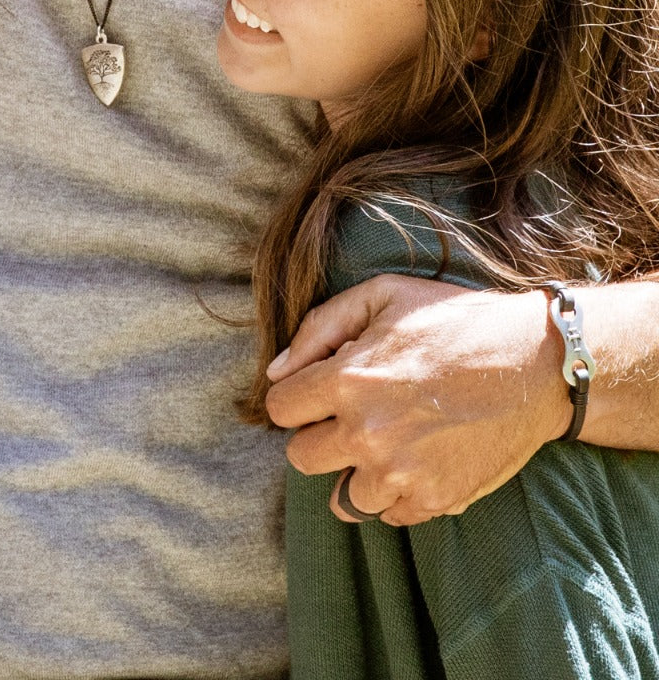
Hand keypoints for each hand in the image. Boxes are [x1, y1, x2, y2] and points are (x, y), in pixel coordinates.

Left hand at [265, 275, 569, 524]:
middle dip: (320, 434)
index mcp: (347, 381)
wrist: (537, 362)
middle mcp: (368, 434)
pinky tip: (414, 459)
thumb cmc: (455, 320)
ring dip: (356, 470)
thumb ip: (319, 328)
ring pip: (342, 496)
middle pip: (301, 457)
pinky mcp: (436, 499)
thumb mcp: (381, 296)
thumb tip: (276, 370)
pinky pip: (388, 515)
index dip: (297, 396)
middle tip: (353, 415)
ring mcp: (402, 473)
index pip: (279, 409)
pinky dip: (393, 493)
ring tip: (387, 440)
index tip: (320, 389)